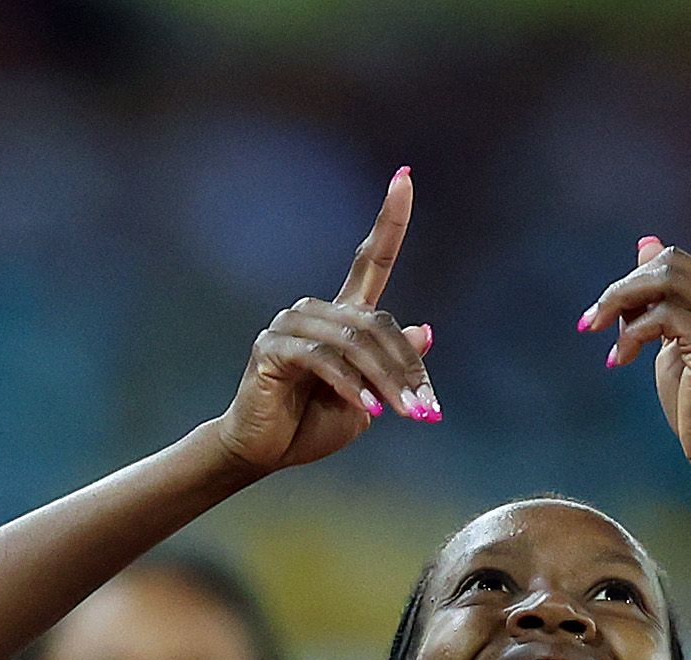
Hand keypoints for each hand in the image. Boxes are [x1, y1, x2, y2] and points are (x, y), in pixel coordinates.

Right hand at [220, 172, 437, 472]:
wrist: (265, 453)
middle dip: (406, 368)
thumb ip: (392, 366)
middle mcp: (316, 311)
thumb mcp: (370, 397)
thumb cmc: (312, 425)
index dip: (390, 219)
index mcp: (342, 316)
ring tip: (402, 414)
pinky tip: (368, 408)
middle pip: (375, 324)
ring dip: (385, 381)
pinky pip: (324, 359)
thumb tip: (425, 329)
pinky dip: (351, 385)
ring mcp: (290, 324)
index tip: (404, 175)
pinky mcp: (272, 347)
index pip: (370, 259)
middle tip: (425, 408)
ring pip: (354, 343)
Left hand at [583, 141, 690, 489]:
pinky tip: (617, 360)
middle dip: (623, 284)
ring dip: (619, 304)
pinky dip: (631, 335)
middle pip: (671, 259)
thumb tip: (647, 240)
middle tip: (591, 321)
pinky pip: (662, 318)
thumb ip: (661, 297)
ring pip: (664, 281)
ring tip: (598, 335)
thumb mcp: (672, 344)